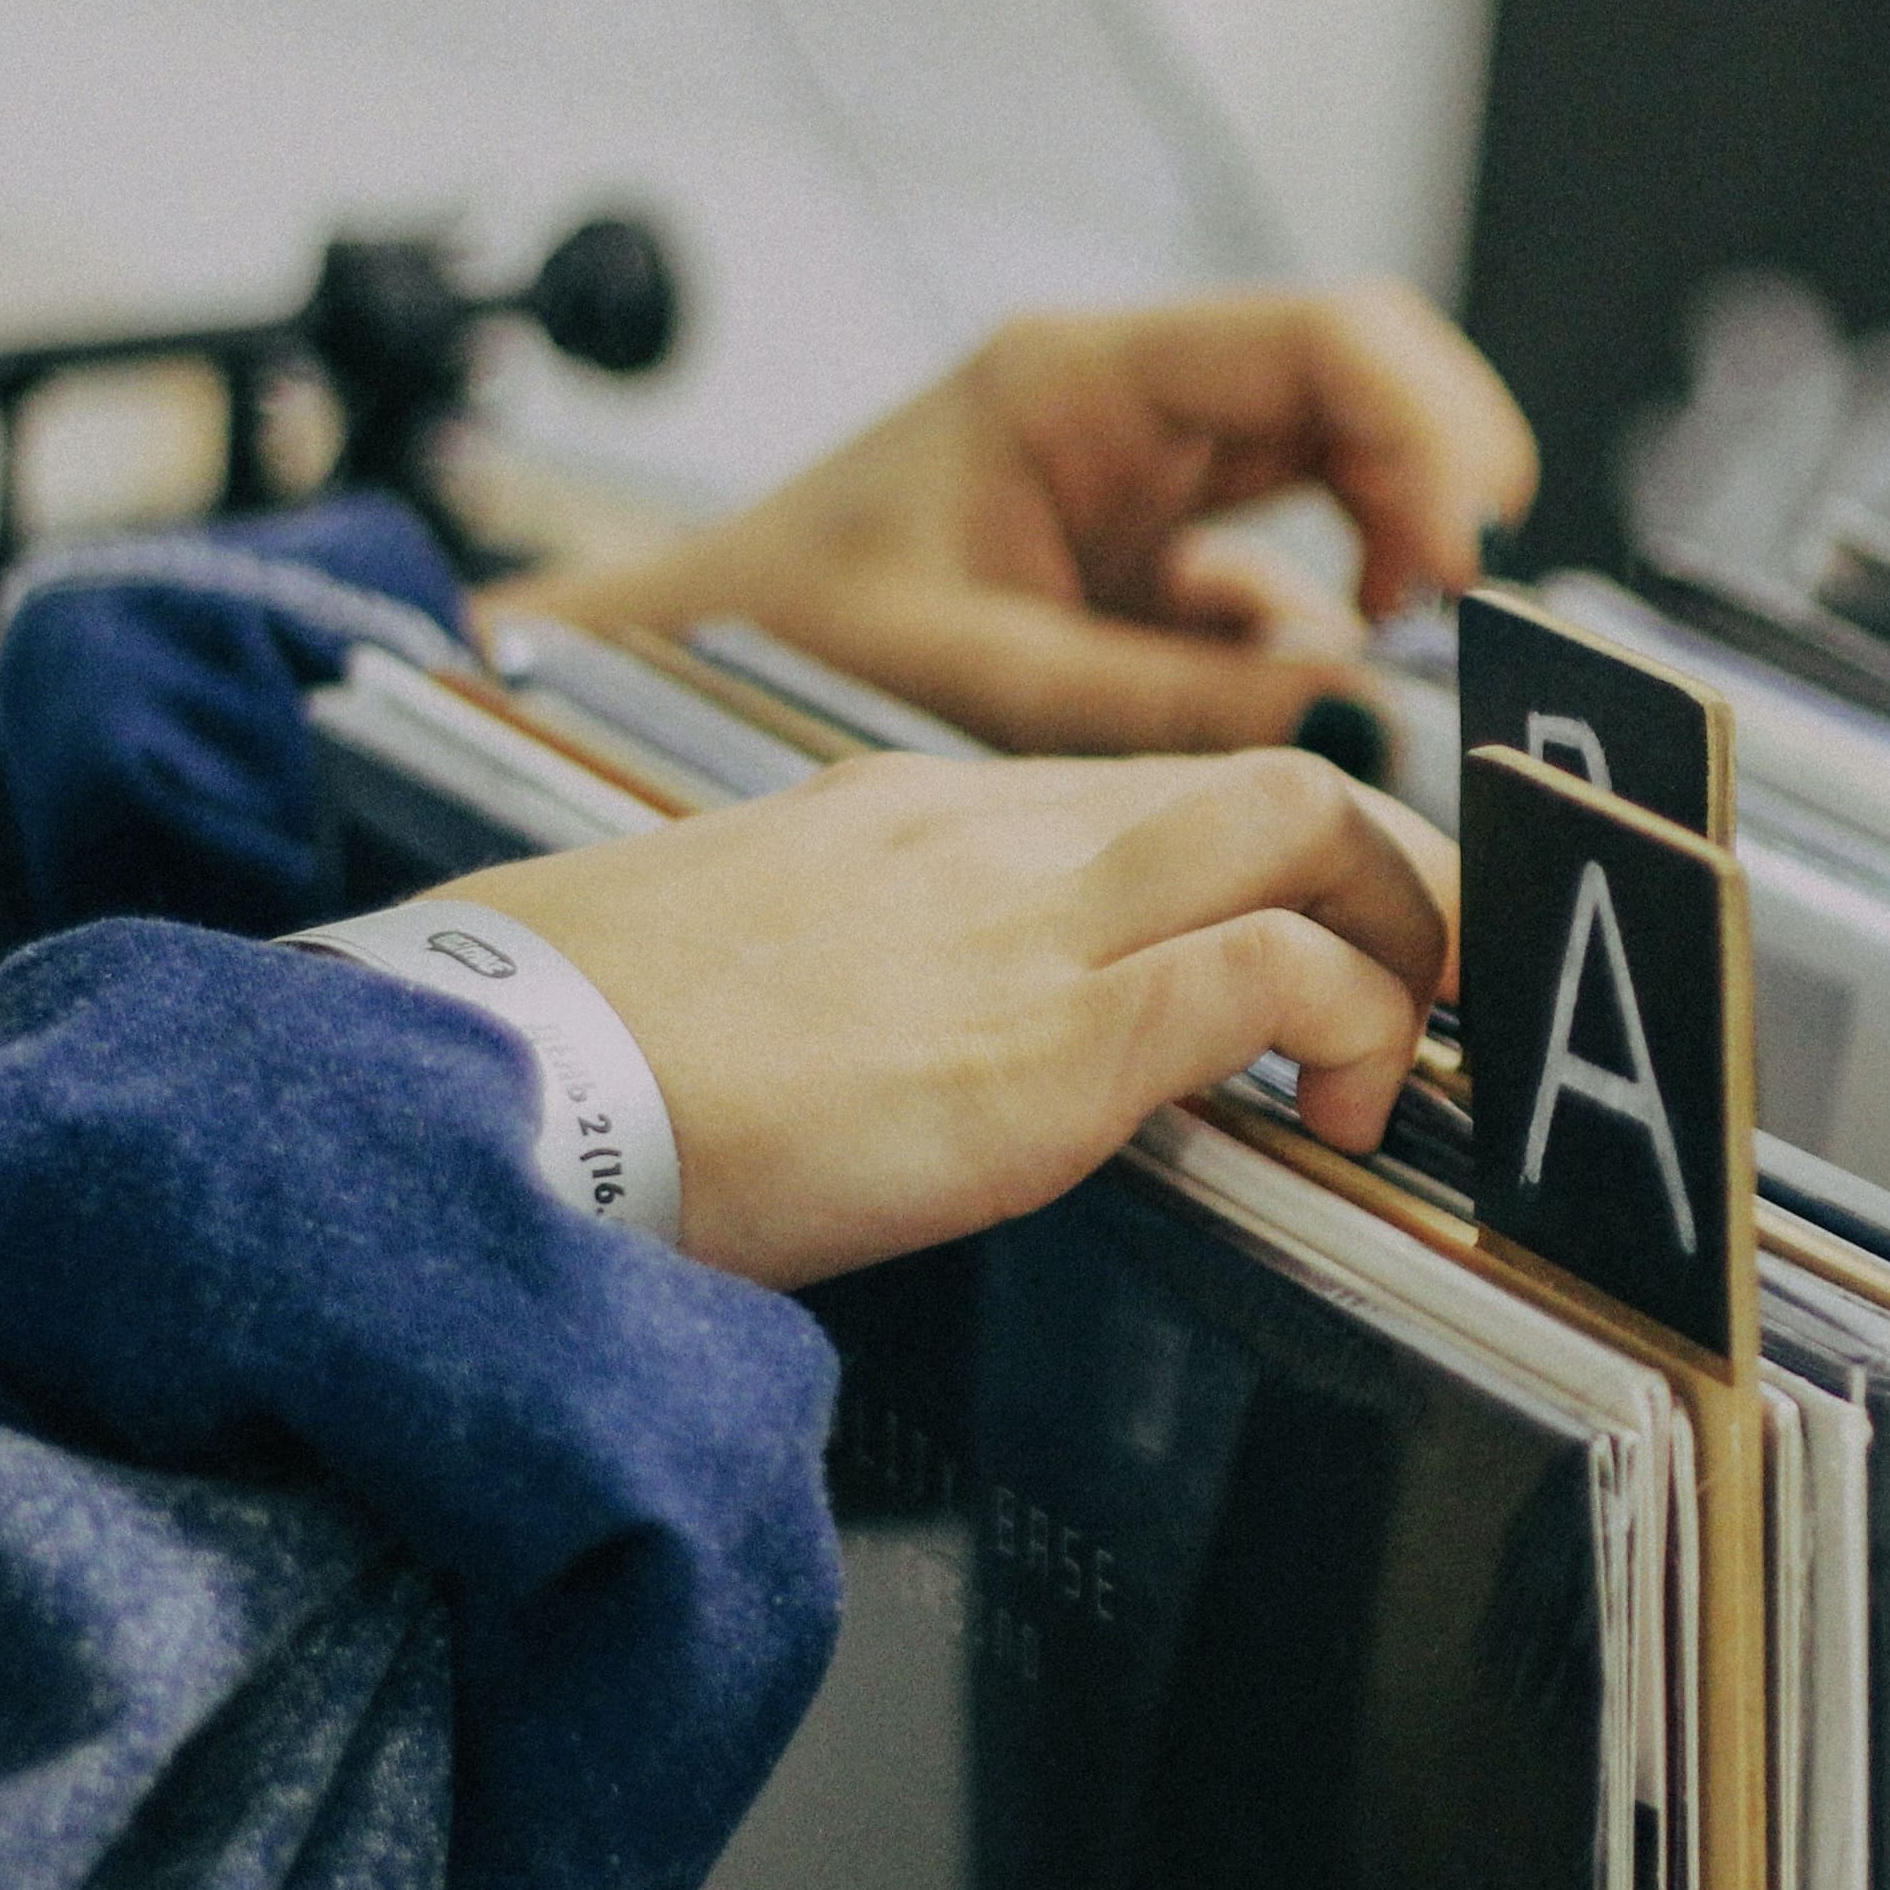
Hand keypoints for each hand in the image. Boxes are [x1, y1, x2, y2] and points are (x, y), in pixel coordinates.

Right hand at [453, 745, 1451, 1286]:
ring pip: (1308, 824)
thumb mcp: (718, 967)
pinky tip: (1333, 1116)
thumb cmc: (556, 1050)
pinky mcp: (1048, 1038)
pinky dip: (1345, 1030)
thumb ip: (831, 974)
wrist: (481, 1082)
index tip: (1299, 942)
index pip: (1141, 788)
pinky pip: (1268, 977)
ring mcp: (1025, 923)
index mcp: (901, 811)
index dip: (1257, 862)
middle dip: (1386, 873)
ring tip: (1393, 1055)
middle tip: (1408, 986)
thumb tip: (865, 1048)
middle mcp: (984, 832)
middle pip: (1266, 773)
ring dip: (1397, 939)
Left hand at [481, 285, 1540, 752]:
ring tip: (1387, 677)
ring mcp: (1142, 475)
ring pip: (1340, 473)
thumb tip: (1356, 716)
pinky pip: (1281, 575)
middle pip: (1362, 385)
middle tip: (1460, 618)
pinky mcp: (1141, 560)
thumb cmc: (779, 639)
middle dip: (1438, 487)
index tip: (1463, 558)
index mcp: (1079, 382)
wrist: (661, 667)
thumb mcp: (977, 673)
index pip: (1325, 340)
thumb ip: (1166, 699)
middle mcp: (1128, 406)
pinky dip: (1319, 643)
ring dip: (1390, 564)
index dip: (1429, 430)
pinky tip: (1296, 713)